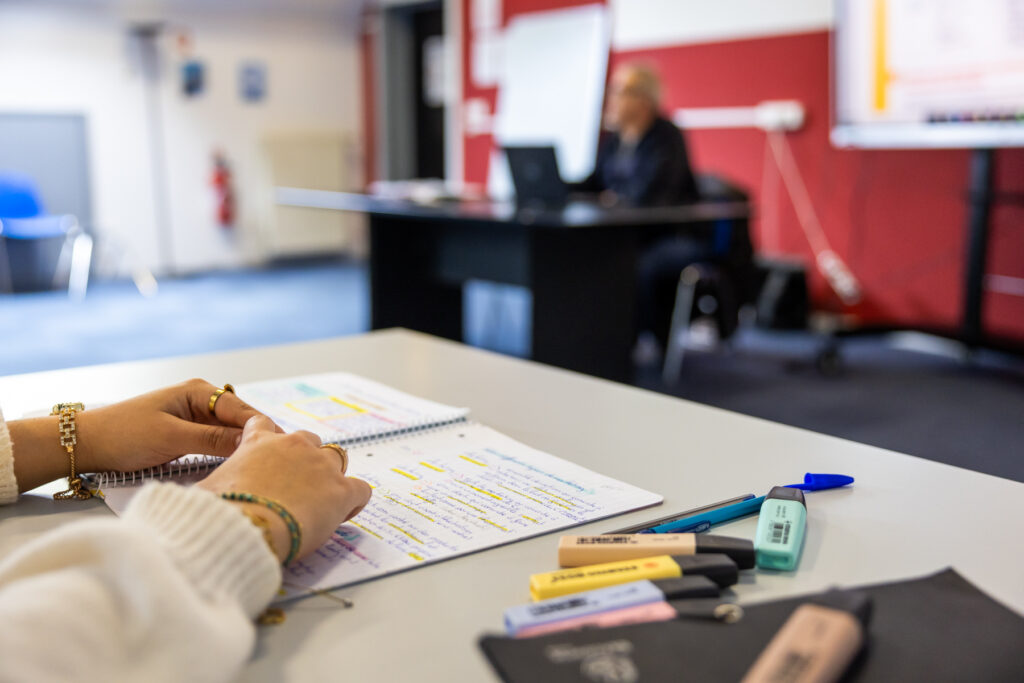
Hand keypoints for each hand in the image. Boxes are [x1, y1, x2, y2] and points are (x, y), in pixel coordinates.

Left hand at [9, 378, 281, 492]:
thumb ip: (213, 440)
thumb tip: (252, 443)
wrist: (88, 445)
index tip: (285, 449)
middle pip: (240, 422)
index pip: (242, 410)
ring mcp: (195, 418)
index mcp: (200, 391)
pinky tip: (240, 468)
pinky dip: (227, 454)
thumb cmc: (126, 435)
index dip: (264, 429)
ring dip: (242, 449)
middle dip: (257, 439)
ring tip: (265, 468)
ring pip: (229, 434)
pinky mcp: (188, 434)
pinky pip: (217, 443)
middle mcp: (202, 400)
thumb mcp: (173, 439)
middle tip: (280, 463)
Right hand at [195, 415, 371, 562]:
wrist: (242, 530)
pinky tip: (344, 513)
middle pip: (308, 441)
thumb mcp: (206, 491)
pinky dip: (354, 500)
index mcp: (258, 441)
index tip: (269, 458)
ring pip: (337, 459)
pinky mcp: (342, 490)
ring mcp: (321, 466)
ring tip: (321, 500)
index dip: (268, 439)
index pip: (264, 425)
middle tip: (295, 486)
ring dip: (330, 475)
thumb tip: (196, 498)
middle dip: (304, 459)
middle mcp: (293, 445)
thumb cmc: (217, 512)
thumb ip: (211, 486)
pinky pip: (361, 489)